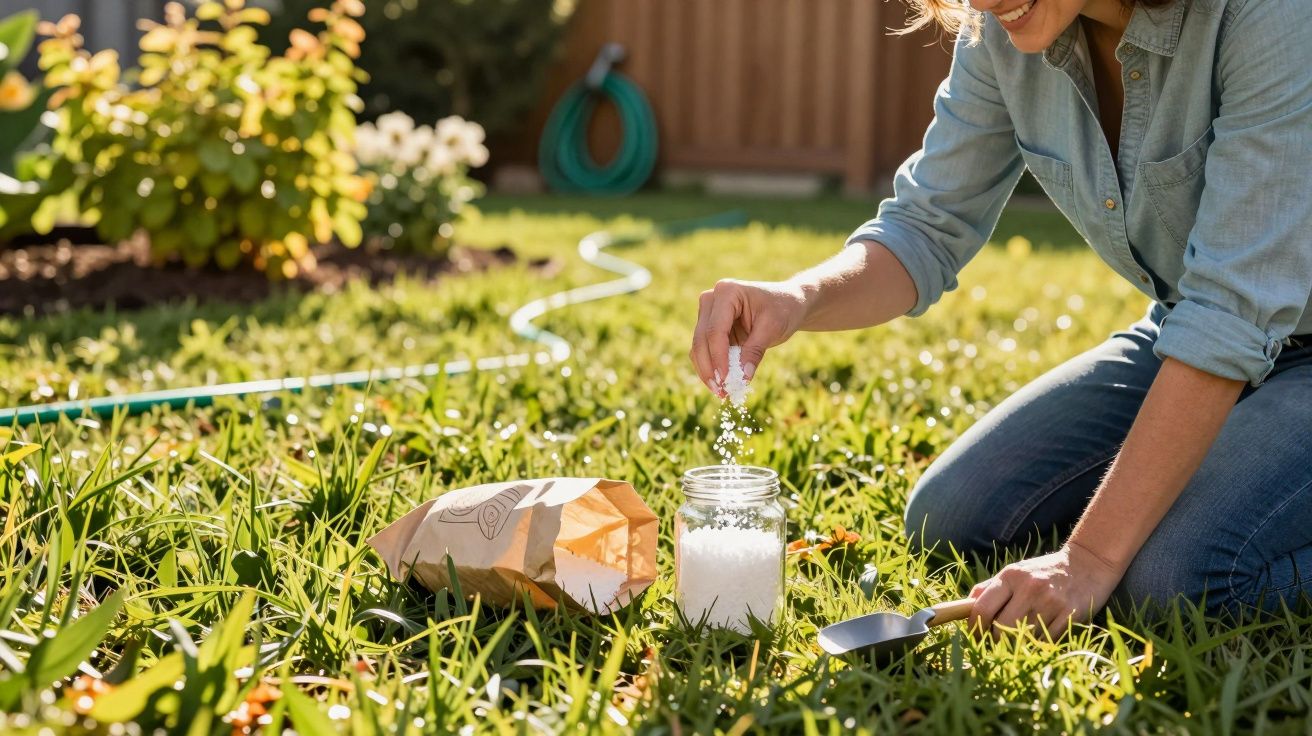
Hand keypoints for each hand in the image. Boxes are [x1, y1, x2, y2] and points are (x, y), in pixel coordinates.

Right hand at [690, 279, 806, 396]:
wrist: (787, 302)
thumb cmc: (783, 310)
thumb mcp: (772, 329)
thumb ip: (754, 352)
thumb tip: (741, 379)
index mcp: (727, 292)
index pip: (715, 330)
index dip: (719, 358)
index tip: (726, 380)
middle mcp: (711, 299)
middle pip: (702, 339)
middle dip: (709, 368)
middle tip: (721, 392)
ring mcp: (707, 312)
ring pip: (698, 347)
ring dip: (707, 371)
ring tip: (721, 392)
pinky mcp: (709, 326)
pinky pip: (704, 350)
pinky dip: (710, 367)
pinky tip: (721, 384)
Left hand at [968, 543, 1123, 639]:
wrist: (1087, 564)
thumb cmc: (1044, 572)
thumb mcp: (1015, 572)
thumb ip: (989, 588)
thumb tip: (965, 606)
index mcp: (1010, 576)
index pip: (982, 609)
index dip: (974, 628)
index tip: (975, 637)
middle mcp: (1029, 587)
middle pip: (1001, 629)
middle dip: (995, 641)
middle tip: (997, 642)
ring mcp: (1050, 601)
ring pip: (1023, 638)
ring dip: (1017, 644)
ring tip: (1020, 638)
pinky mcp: (1069, 614)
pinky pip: (1045, 641)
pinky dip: (1039, 643)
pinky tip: (1040, 635)